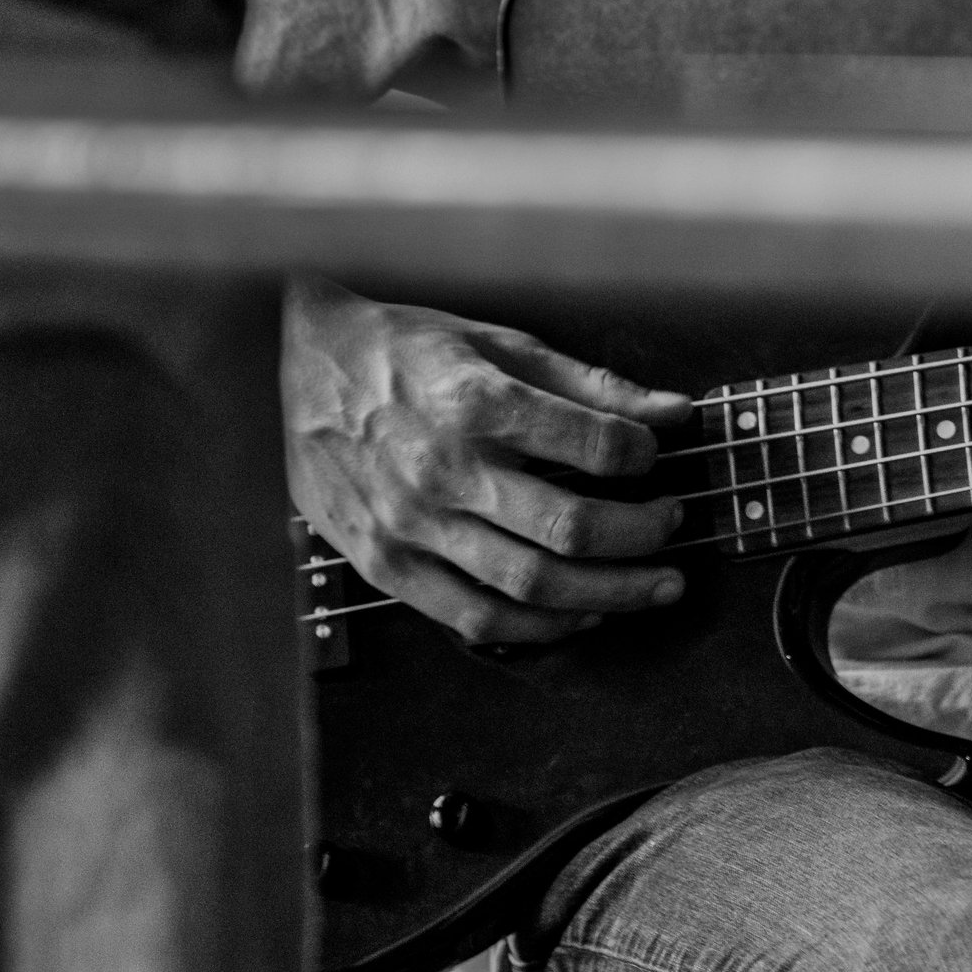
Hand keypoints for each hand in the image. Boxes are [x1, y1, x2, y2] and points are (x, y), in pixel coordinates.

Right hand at [286, 279, 701, 646]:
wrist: (297, 365)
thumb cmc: (402, 351)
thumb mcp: (499, 344)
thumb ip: (591, 386)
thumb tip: (674, 413)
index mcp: (473, 404)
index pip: (594, 447)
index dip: (643, 456)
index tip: (653, 456)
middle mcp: (441, 471)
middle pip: (570, 529)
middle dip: (642, 536)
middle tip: (672, 526)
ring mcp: (410, 525)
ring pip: (530, 586)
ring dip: (610, 594)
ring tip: (653, 586)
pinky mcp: (385, 564)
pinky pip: (474, 618)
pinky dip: (540, 627)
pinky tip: (581, 615)